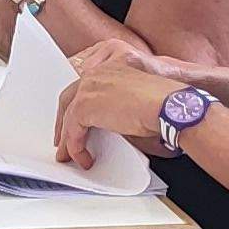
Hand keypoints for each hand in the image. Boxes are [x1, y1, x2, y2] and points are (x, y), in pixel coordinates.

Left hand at [57, 49, 189, 166]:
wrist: (166, 105)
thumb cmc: (161, 105)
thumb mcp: (133, 102)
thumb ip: (113, 109)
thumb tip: (103, 130)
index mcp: (108, 69)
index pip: (82, 89)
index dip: (75, 108)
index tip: (73, 123)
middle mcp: (95, 74)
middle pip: (68, 99)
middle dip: (63, 122)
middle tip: (62, 141)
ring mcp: (87, 88)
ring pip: (68, 117)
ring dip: (68, 140)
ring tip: (69, 156)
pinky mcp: (85, 106)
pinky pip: (73, 131)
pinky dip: (76, 148)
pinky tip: (84, 159)